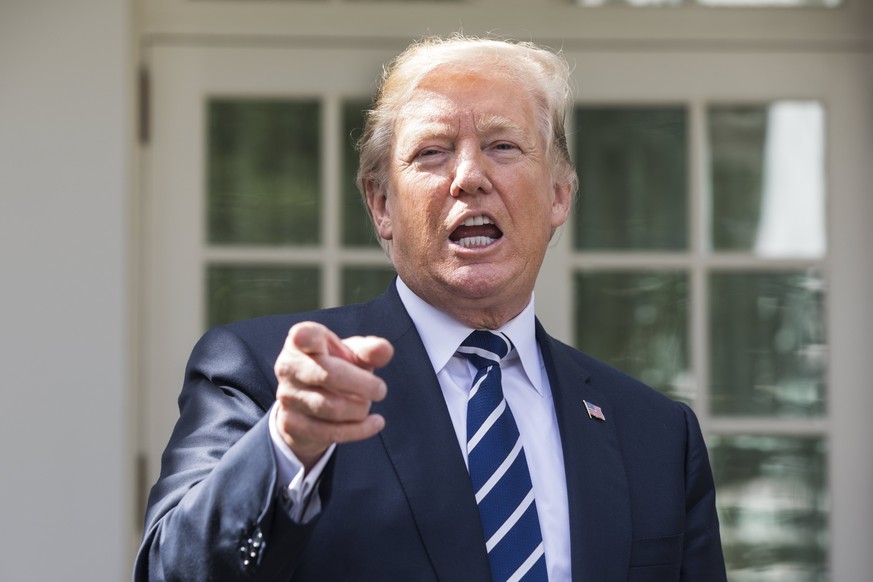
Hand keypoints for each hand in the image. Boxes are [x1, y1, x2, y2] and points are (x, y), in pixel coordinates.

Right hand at [274, 322, 392, 470]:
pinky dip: (359, 429)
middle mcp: (289, 366)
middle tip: (381, 390)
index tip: (313, 337)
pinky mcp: (291, 423)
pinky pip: (330, 432)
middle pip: (329, 375)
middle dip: (363, 384)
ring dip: (360, 408)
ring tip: (368, 404)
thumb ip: (370, 351)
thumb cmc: (337, 368)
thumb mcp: (353, 355)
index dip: (307, 337)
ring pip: (331, 407)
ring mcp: (287, 396)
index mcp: (302, 342)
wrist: (311, 406)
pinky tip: (375, 423)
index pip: (304, 336)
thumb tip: (385, 350)